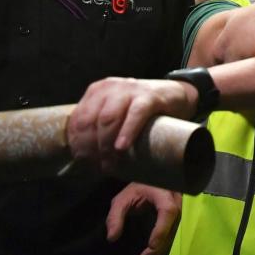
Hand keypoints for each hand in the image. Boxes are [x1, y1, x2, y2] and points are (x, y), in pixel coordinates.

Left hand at [68, 77, 195, 173]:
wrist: (176, 94)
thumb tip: (84, 158)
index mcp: (97, 92)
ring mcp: (129, 90)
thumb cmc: (141, 110)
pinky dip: (127, 132)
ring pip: (108, 119)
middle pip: (90, 121)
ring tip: (110, 164)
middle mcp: (109, 88)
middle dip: (90, 148)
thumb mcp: (116, 112)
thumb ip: (100, 126)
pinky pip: (135, 114)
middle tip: (98, 166)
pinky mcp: (149, 96)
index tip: (84, 163)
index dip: (78, 144)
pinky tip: (122, 147)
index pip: (78, 120)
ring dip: (106, 145)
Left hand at [107, 182, 180, 254]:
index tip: (150, 246)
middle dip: (160, 246)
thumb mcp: (122, 200)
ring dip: (164, 250)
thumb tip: (112, 237)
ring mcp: (182, 211)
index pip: (168, 211)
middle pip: (175, 227)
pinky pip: (177, 234)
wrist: (153, 180)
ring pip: (177, 233)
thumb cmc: (137, 189)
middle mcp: (177, 202)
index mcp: (164, 194)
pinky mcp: (181, 218)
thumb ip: (115, 216)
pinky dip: (167, 248)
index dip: (162, 229)